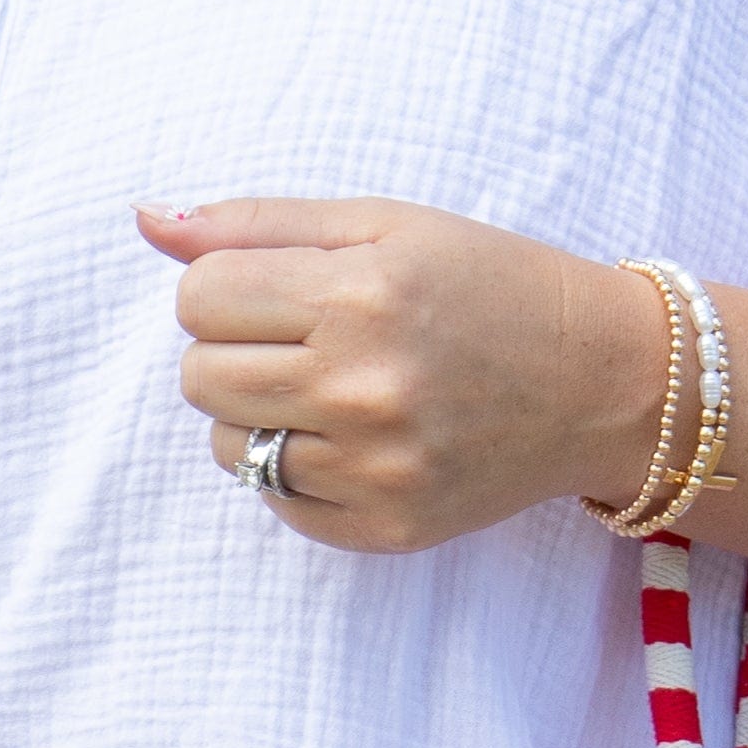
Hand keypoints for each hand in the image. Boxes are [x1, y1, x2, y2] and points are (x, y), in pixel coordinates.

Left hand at [140, 196, 667, 550]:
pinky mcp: (385, 526)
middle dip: (236, 351)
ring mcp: (374, 467)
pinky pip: (276, 501)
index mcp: (359, 294)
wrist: (600, 381)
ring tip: (335, 390)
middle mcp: (363, 385)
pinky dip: (298, 469)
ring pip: (228, 446)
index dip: (226, 289)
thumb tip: (146, 221)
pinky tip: (358, 438)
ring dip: (262, 414)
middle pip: (199, 376)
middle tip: (308, 340)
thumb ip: (260, 223)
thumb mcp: (384, 223)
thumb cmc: (489, 285)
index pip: (199, 299)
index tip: (281, 291)